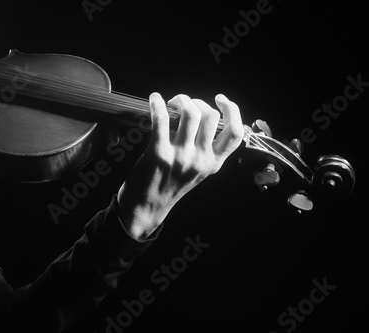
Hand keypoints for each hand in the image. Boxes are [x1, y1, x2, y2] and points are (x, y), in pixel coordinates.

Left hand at [117, 92, 243, 239]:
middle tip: (184, 103)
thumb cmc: (169, 185)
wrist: (146, 207)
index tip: (220, 100)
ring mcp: (181, 157)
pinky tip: (154, 99)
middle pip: (210, 116)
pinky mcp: (159, 153)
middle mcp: (201, 160)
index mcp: (214, 164)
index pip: (235, 134)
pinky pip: (162, 119)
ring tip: (171, 102)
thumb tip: (201, 116)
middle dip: (197, 102)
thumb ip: (205, 149)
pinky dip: (157, 104)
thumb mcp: (197, 171)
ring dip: (181, 100)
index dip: (232, 110)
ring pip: (190, 114)